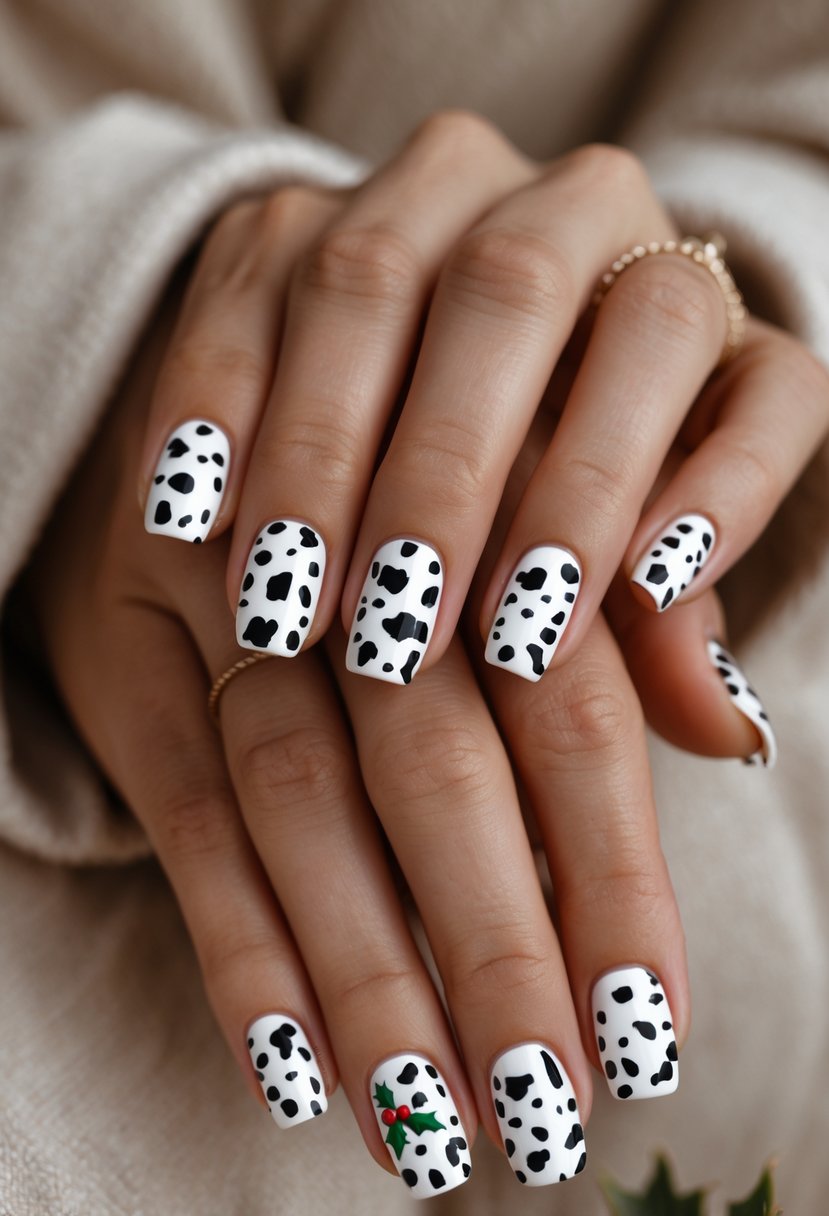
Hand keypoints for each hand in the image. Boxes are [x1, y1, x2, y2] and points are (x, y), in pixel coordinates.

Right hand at [28, 272, 691, 1196]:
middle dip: (487, 937)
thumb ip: (633, 611)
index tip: (647, 1024)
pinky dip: (232, 934)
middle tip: (543, 1107)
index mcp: (489, 476)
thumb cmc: (426, 441)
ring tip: (424, 1124)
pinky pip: (176, 793)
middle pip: (430, 751)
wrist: (240, 348)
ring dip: (361, 963)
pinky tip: (288, 1070)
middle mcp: (356, 528)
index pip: (566, 696)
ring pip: (295, 785)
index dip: (607, 864)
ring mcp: (223, 571)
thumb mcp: (547, 487)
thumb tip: (736, 732)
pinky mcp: (135, 631)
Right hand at [137, 111, 827, 697]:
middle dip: (446, 474)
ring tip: (284, 597)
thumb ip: (674, 623)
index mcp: (673, 275)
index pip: (665, 332)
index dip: (607, 479)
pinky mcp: (295, 211)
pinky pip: (239, 290)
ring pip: (363, 280)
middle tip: (396, 633)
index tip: (551, 630)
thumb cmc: (576, 486)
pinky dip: (213, 404)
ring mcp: (419, 189)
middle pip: (510, 290)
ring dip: (317, 453)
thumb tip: (724, 728)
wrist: (466, 376)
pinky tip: (188, 514)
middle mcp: (555, 197)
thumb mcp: (638, 548)